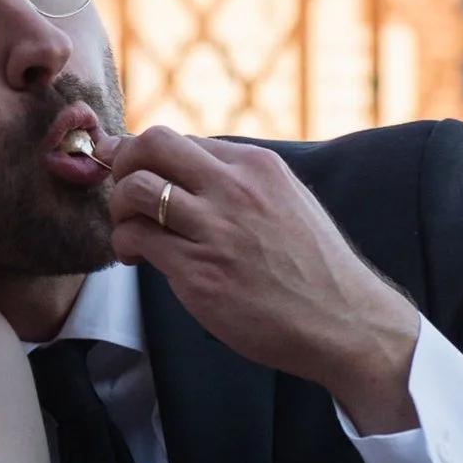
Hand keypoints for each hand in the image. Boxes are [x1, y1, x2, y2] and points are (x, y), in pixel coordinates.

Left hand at [103, 128, 420, 433]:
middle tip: (123, 192)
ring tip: (129, 229)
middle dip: (124, 162)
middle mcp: (235, 188)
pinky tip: (136, 257)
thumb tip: (187, 166)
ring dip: (118, 207)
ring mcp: (216, 229)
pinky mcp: (199, 272)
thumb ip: (240, 181)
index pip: (182, 140)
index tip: (139, 176)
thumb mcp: (287, 201)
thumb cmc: (313, 268)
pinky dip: (124, 244)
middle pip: (152, 144)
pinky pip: (137, 238)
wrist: (344, 322)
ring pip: (136, 188)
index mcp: (257, 166)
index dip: (151, 158)